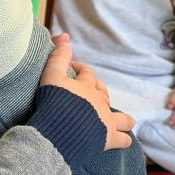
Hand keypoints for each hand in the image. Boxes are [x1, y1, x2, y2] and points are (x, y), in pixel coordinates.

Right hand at [41, 34, 134, 149]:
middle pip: (103, 93)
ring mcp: (106, 121)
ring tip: (110, 119)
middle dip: (97, 91)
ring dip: (120, 118)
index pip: (87, 73)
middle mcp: (99, 102)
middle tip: (84, 96)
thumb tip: (65, 35)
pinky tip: (119, 139)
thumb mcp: (51, 77)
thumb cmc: (53, 104)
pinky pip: (124, 139)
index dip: (79, 70)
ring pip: (123, 118)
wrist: (56, 134)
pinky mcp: (109, 139)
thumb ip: (57, 57)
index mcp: (86, 86)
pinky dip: (122, 139)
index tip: (70, 71)